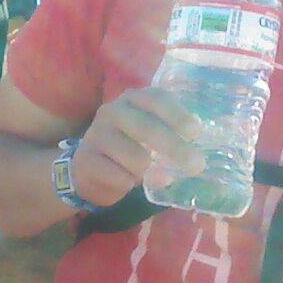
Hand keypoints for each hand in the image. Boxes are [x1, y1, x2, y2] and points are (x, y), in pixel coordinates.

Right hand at [72, 87, 201, 207]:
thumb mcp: (148, 135)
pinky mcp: (86, 159)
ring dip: (150, 172)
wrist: (88, 167)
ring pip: (136, 158)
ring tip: (151, 174)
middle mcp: (112, 111)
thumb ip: (170, 139)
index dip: (177, 115)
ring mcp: (96, 134)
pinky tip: (129, 182)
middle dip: (175, 148)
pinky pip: (119, 176)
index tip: (195, 134)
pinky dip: (131, 183)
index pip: (156, 99)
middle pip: (147, 127)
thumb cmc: (128, 147)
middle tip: (196, 165)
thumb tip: (189, 161)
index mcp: (132, 99)